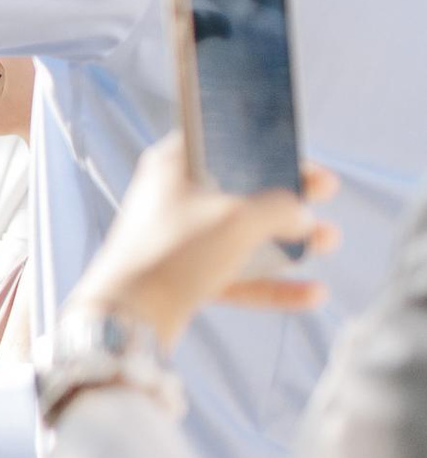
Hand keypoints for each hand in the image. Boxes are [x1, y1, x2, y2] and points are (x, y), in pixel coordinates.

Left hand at [73, 136, 337, 350]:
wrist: (127, 317)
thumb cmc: (176, 252)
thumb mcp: (240, 219)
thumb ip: (281, 210)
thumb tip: (304, 217)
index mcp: (172, 164)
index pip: (222, 139)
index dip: (263, 143)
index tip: (296, 148)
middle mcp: (171, 198)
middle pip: (238, 189)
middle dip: (287, 194)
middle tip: (326, 191)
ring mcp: (177, 240)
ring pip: (241, 235)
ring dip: (287, 239)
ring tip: (330, 240)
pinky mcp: (181, 279)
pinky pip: (235, 276)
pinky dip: (272, 284)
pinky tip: (313, 294)